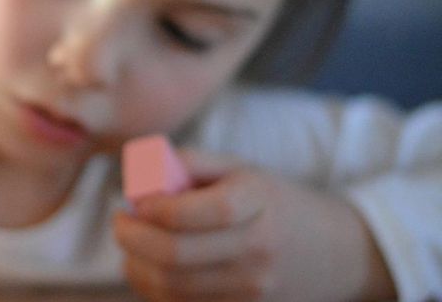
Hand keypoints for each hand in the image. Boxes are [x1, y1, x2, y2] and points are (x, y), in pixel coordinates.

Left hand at [114, 149, 395, 301]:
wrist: (332, 252)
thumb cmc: (272, 202)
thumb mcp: (240, 169)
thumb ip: (189, 164)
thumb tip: (138, 176)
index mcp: (257, 203)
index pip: (195, 213)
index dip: (154, 209)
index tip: (135, 201)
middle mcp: (258, 251)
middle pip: (175, 255)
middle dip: (131, 238)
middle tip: (120, 222)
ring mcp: (252, 291)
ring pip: (171, 287)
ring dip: (135, 265)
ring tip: (130, 244)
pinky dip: (152, 288)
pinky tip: (147, 267)